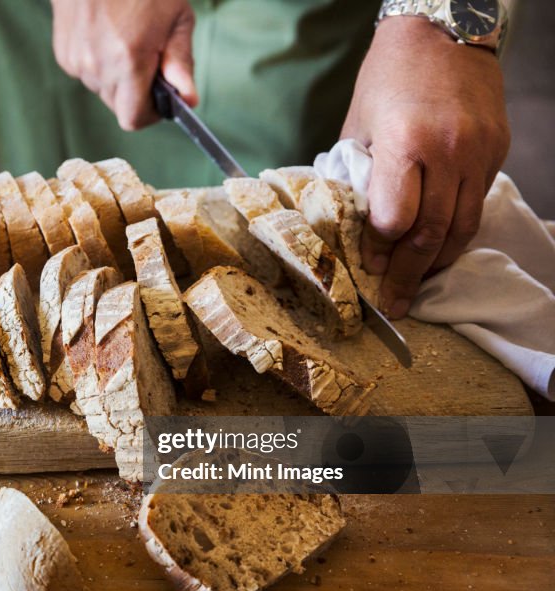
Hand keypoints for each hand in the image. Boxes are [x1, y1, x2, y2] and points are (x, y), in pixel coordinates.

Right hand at [50, 0, 196, 129]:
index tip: (160, 100)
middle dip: (136, 91)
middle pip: (118, 105)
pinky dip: (99, 63)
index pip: (133, 118)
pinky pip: (87, 73)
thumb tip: (189, 99)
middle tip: (148, 58)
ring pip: (102, 89)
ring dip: (117, 76)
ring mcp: (76, 61)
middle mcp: (97, 66)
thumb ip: (181, 63)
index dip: (150, 114)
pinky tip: (107, 35)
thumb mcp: (176, 17)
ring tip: (126, 39)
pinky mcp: (64, 53)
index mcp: (128, 60)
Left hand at [341, 17, 509, 318]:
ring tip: (416, 286)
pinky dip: (455, 232)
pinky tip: (437, 248)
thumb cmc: (388, 77)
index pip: (395, 219)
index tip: (368, 268)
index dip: (379, 250)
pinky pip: (475, 205)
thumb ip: (357, 175)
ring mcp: (480, 153)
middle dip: (408, 275)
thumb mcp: (359, 125)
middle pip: (430, 233)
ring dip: (437, 263)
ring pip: (462, 227)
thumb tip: (346, 225)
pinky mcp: (497, 153)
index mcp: (406, 143)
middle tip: (395, 305)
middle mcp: (449, 151)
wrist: (444, 31)